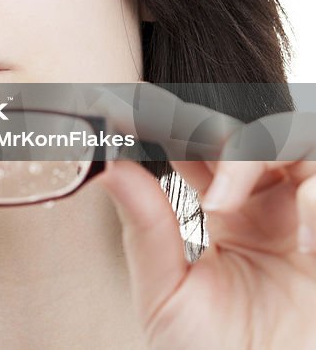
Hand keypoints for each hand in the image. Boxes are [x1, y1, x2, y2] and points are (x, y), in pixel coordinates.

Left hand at [96, 129, 315, 347]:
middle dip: (210, 132)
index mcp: (221, 210)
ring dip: (253, 156)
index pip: (195, 145)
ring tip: (221, 206)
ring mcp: (307, 218)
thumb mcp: (168, 294)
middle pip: (246, 131)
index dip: (163, 121)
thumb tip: (109, 167)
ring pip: (294, 139)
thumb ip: (145, 229)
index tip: (120, 111)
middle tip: (177, 153)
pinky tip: (305, 248)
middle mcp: (268, 204)